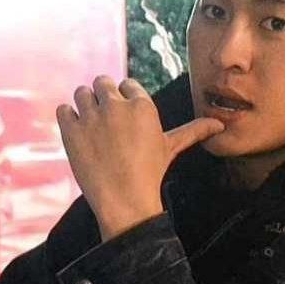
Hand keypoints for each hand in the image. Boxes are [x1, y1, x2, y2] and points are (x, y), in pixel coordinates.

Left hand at [56, 76, 223, 240]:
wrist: (124, 201)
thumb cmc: (150, 173)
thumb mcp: (170, 147)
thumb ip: (193, 130)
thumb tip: (220, 125)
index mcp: (142, 105)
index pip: (127, 84)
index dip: (124, 99)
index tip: (123, 116)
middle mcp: (116, 106)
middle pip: (102, 82)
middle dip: (103, 96)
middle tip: (105, 119)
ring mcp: (92, 117)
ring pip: (81, 92)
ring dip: (84, 103)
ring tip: (90, 123)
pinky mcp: (71, 130)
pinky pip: (63, 109)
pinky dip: (68, 117)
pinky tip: (77, 131)